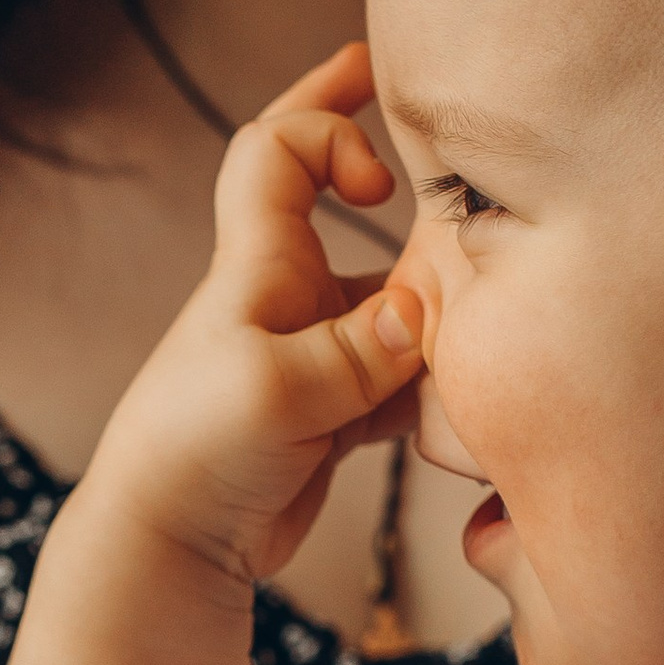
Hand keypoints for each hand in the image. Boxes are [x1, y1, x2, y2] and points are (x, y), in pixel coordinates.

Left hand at [82, 46, 427, 592]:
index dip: (325, 121)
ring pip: (389, 296)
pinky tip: (474, 391)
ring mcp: (312, 353)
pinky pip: (403, 375)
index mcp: (258, 265)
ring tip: (493, 295)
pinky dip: (437, 378)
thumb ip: (359, 350)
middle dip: (379, 149)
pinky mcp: (333, 412)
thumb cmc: (196, 452)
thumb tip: (428, 314)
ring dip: (437, 292)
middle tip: (446, 118)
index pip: (277, 148)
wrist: (170, 546)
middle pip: (331, 199)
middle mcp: (286, 295)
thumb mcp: (275, 392)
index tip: (378, 174)